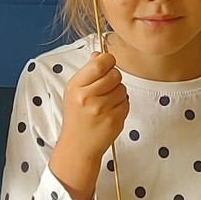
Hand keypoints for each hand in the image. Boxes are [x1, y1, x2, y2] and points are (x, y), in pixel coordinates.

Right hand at [49, 47, 128, 199]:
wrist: (78, 145)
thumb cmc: (77, 116)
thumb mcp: (74, 91)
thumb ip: (87, 71)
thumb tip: (99, 54)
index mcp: (76, 87)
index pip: (100, 63)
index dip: (108, 61)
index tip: (107, 64)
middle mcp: (88, 98)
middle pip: (115, 74)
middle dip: (114, 78)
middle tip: (106, 87)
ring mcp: (102, 110)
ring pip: (122, 88)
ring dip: (118, 92)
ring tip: (106, 102)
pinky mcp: (114, 120)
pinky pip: (126, 102)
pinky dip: (121, 105)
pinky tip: (110, 112)